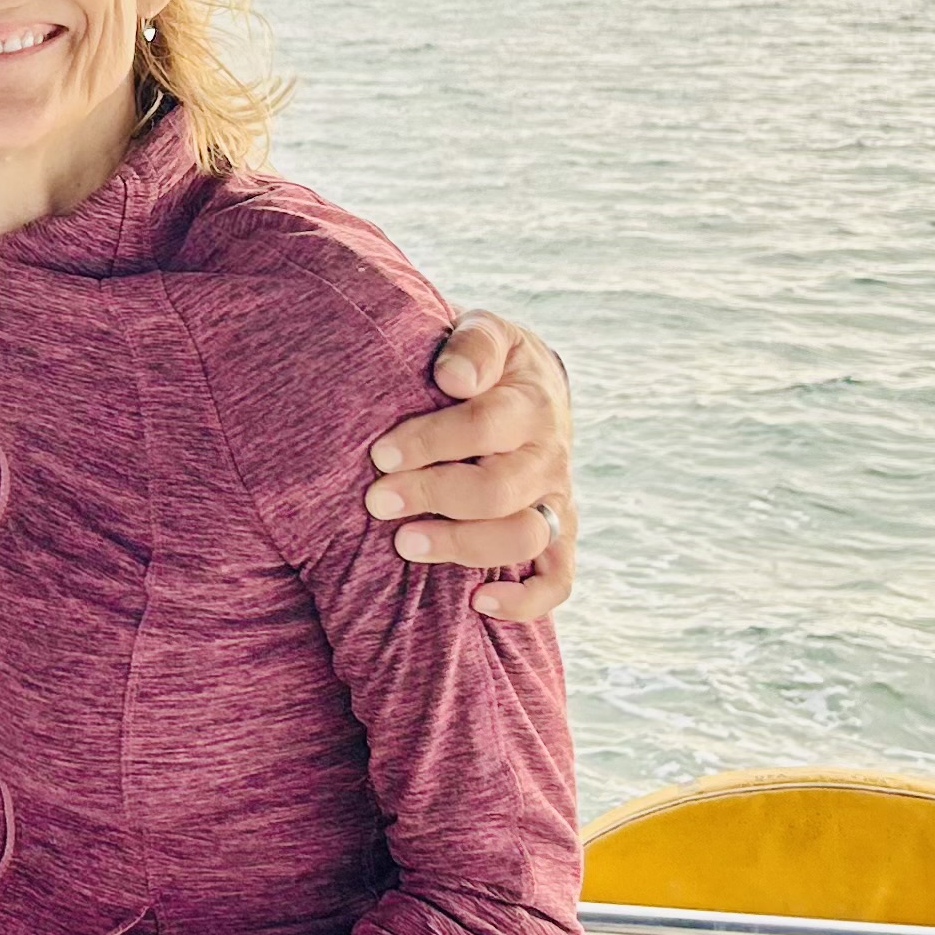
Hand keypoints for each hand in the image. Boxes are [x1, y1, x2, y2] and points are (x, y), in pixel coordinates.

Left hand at [362, 310, 576, 624]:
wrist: (528, 389)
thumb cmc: (487, 365)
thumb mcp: (486, 332)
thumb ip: (473, 344)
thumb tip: (455, 377)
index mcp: (531, 403)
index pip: (483, 426)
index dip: (429, 442)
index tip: (379, 455)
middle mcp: (549, 457)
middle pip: (497, 489)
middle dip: (431, 496)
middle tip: (377, 501)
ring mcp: (555, 500)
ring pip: (523, 538)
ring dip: (462, 546)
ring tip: (405, 544)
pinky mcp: (558, 536)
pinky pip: (557, 580)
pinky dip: (526, 600)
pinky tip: (478, 602)